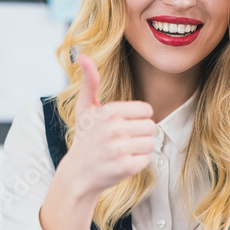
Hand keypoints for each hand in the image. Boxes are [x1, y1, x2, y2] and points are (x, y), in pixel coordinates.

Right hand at [62, 53, 155, 197]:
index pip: (147, 110)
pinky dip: (137, 163)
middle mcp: (113, 129)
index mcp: (109, 111)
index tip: (123, 125)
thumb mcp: (85, 108)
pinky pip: (146, 160)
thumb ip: (90, 82)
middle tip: (122, 141)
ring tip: (122, 151)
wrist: (78, 174)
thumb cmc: (86, 138)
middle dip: (140, 135)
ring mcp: (118, 148)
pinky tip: (122, 163)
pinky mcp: (124, 167)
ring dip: (139, 149)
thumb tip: (83, 55)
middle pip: (151, 127)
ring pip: (151, 144)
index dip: (137, 119)